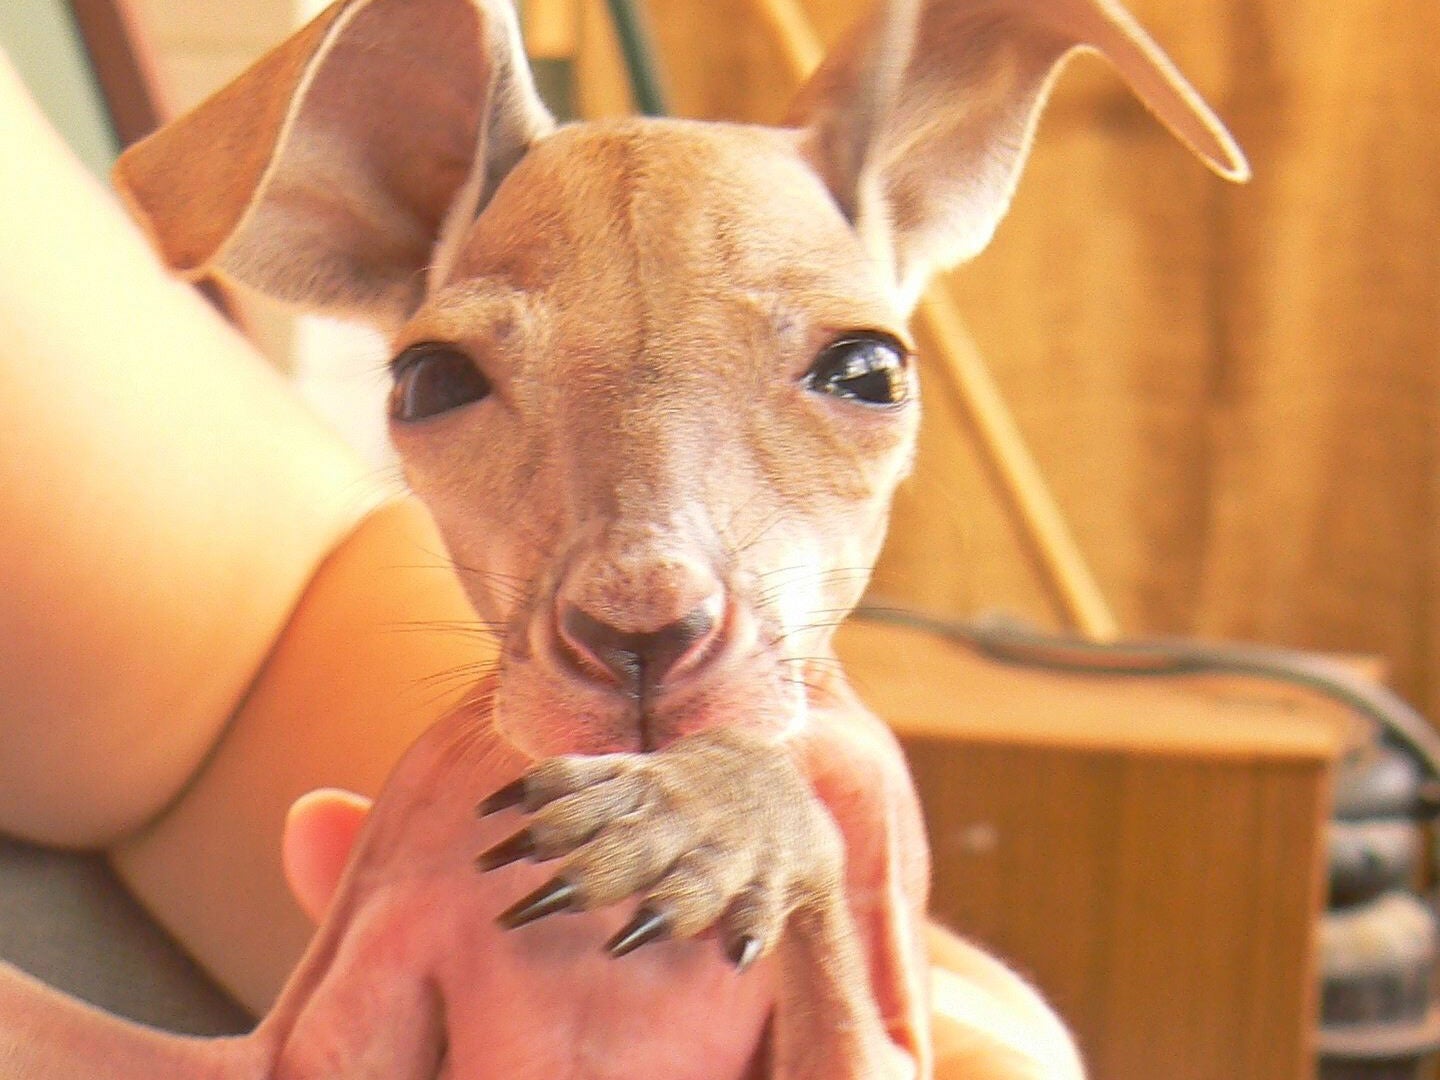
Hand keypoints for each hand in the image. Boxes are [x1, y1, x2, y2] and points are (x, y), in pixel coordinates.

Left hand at [476, 727, 846, 968]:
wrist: (776, 778)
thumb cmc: (678, 790)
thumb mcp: (628, 775)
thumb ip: (568, 787)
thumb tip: (486, 808)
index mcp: (640, 790)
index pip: (580, 800)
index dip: (533, 827)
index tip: (485, 861)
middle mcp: (677, 820)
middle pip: (629, 848)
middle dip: (586, 876)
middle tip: (535, 908)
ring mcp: (722, 851)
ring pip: (693, 881)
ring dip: (665, 908)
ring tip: (629, 938)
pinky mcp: (765, 882)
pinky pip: (758, 909)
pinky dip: (749, 931)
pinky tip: (735, 954)